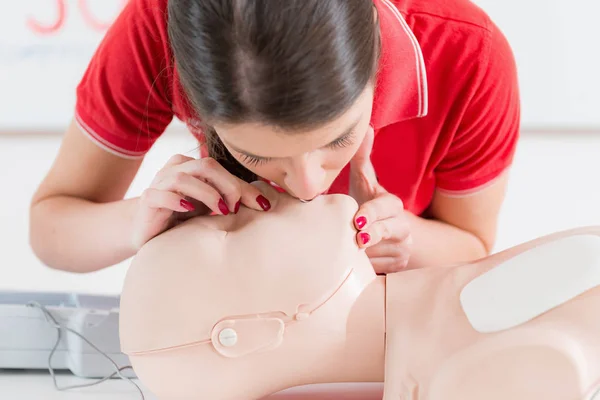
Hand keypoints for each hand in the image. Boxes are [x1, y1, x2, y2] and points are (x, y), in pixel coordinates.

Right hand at [131, 154, 271, 248]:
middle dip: (227, 186)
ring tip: (221, 211)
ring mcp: (159, 183)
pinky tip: (189, 210)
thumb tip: (267, 202)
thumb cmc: (184, 218)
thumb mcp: (212, 207)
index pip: (221, 168)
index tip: (262, 204)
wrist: (149, 233)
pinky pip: (159, 194)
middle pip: (205, 166)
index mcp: (191, 166)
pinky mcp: (147, 200)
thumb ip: (233, 198)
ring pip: (183, 177)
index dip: (243, 185)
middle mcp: (175, 169)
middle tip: (237, 207)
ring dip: (207, 194)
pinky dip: (176, 200)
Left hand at [349, 126, 411, 272]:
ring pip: (381, 254)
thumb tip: (365, 127)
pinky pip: (380, 270)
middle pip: (389, 232)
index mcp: (393, 205)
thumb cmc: (367, 204)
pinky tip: (354, 264)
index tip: (357, 220)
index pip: (386, 208)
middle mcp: (403, 228)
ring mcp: (402, 250)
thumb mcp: (364, 182)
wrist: (384, 235)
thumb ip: (363, 158)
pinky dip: (366, 268)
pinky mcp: (397, 268)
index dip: (372, 214)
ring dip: (364, 254)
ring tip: (350, 252)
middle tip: (357, 239)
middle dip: (373, 235)